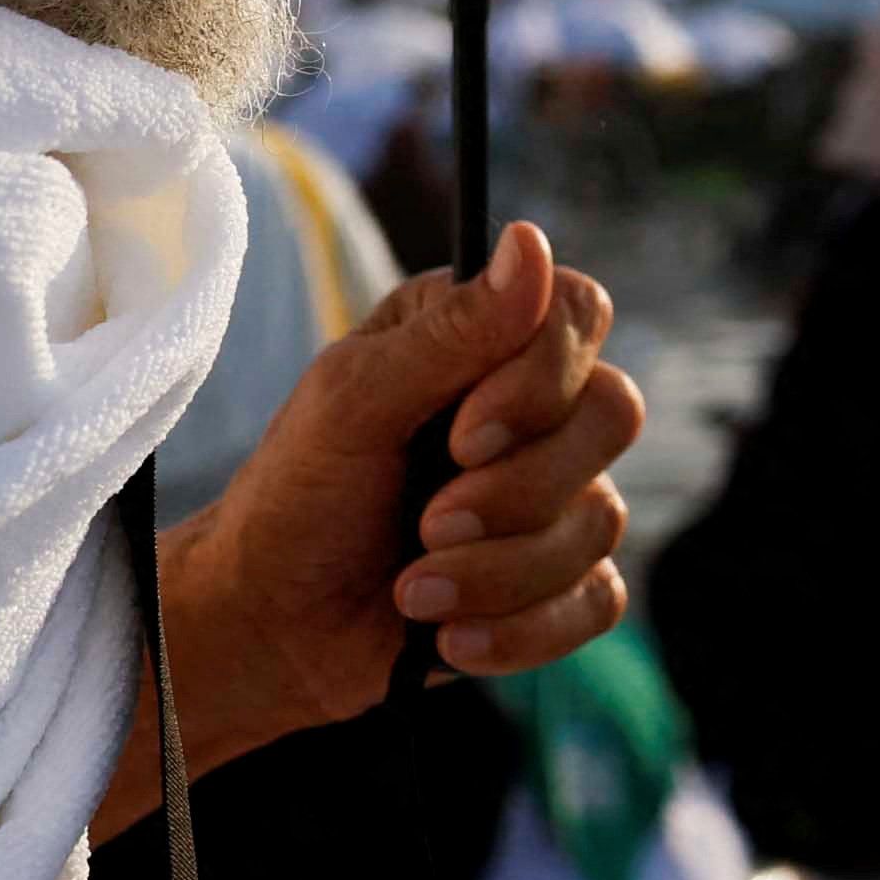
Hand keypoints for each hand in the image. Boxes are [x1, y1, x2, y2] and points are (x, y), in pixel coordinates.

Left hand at [119, 221, 643, 829]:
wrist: (266, 626)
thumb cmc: (295, 495)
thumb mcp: (352, 402)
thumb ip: (450, 332)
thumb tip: (533, 241)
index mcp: (482, 338)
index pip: (580, 315)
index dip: (543, 379)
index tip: (462, 436)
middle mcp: (532, 407)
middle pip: (612, 415)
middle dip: (518, 490)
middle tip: (427, 524)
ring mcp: (552, 496)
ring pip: (600, 521)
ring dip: (499, 573)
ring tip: (412, 590)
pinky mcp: (557, 581)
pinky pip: (597, 601)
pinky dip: (521, 629)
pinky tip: (450, 637)